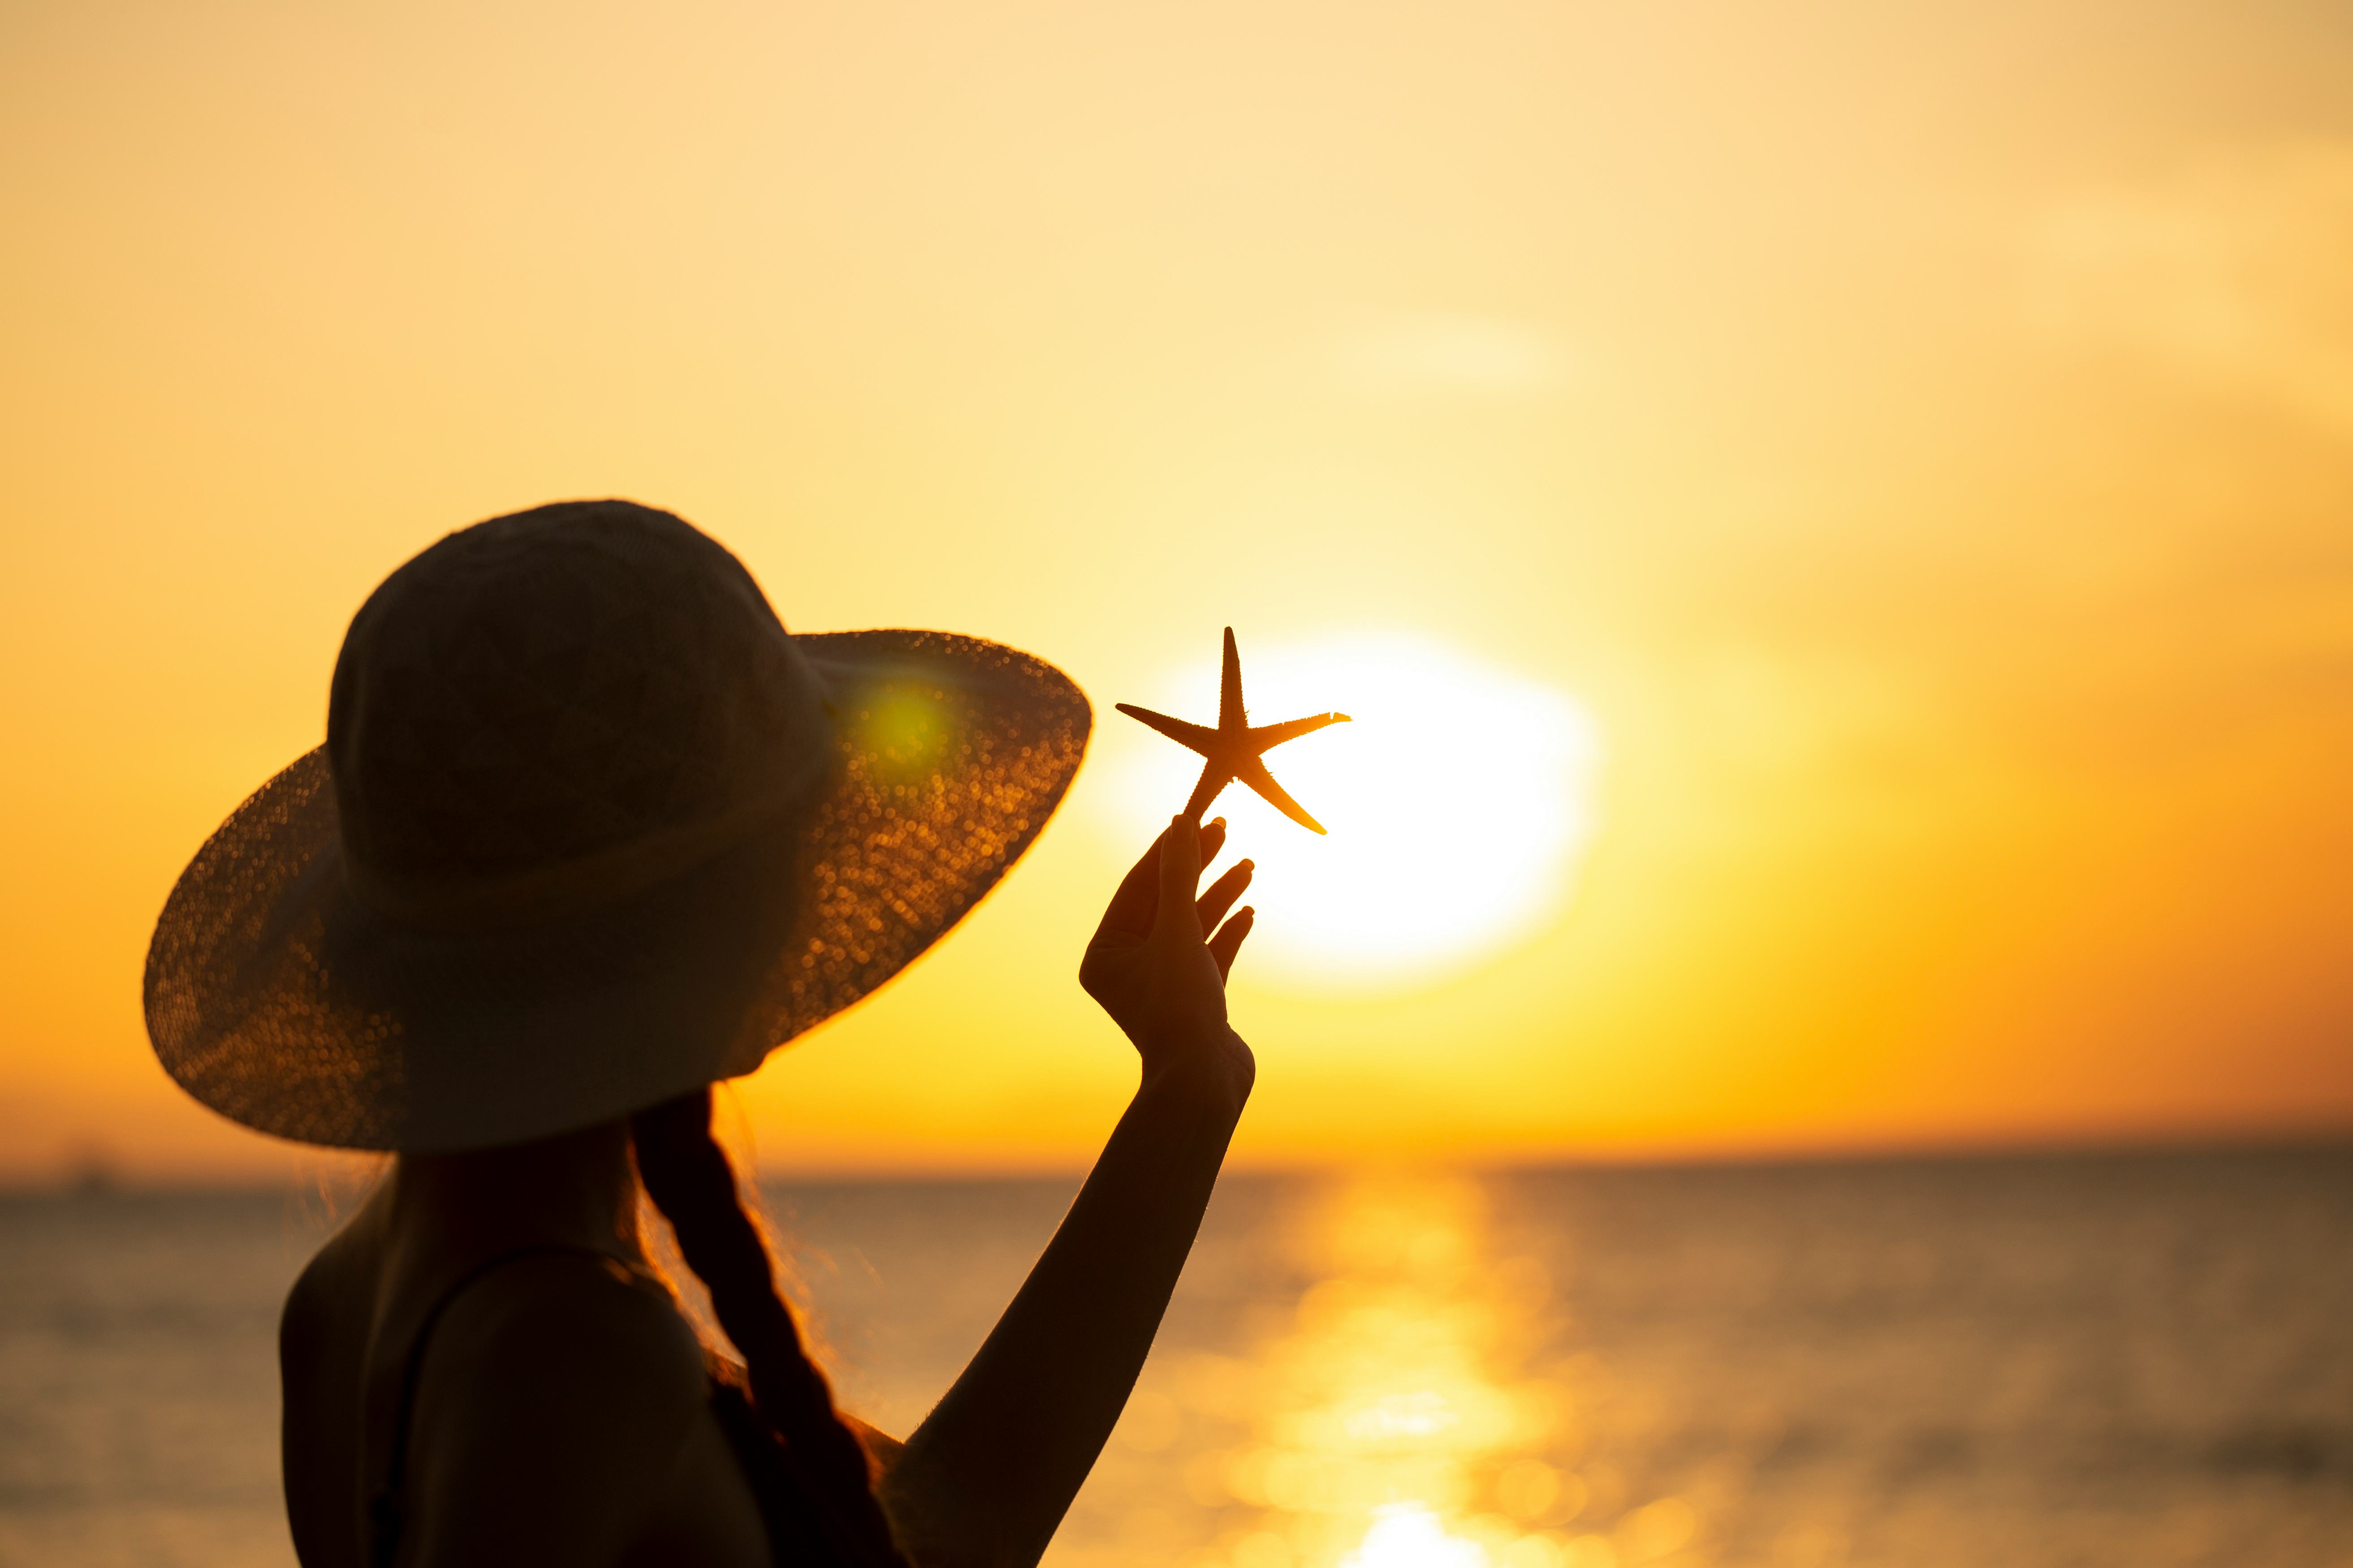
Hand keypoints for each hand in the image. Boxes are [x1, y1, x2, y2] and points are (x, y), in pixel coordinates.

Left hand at [1079, 813, 1256, 1107]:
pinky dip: (1228, 931)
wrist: (1204, 1080)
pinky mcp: (1195, 999)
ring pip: (1192, 926)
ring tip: (1248, 865)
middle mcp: (1128, 967)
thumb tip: (1180, 822)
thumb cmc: (1179, 1007)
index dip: (1169, 850)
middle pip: (1166, 902)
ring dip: (1219, 895)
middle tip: (1224, 829)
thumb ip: (1179, 875)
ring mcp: (1163, 984)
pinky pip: (1210, 954)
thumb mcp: (1177, 931)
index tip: (1196, 818)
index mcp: (1105, 953)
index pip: (1137, 886)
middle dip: (1197, 867)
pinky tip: (1249, 911)